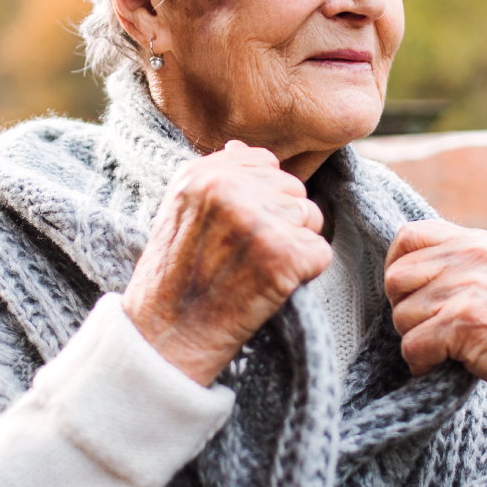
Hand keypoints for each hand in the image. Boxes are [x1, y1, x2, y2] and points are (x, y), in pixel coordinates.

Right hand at [124, 141, 332, 384]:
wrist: (166, 339)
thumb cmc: (175, 281)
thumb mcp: (180, 214)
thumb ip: (215, 178)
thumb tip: (244, 147)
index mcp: (201, 173)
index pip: (266, 163)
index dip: (261, 200)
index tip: (234, 233)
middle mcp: (227, 189)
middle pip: (294, 190)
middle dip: (281, 223)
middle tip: (243, 258)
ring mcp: (255, 221)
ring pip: (312, 217)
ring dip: (293, 248)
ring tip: (252, 272)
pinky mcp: (281, 255)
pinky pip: (320, 252)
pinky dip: (303, 275)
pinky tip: (267, 288)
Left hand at [384, 220, 486, 466]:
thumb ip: (459, 269)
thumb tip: (397, 271)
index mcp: (483, 242)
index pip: (410, 236)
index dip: (398, 269)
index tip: (412, 299)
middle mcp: (477, 255)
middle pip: (396, 277)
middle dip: (405, 312)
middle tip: (433, 334)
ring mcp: (473, 286)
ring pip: (402, 315)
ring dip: (417, 342)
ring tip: (450, 353)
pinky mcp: (467, 321)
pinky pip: (413, 345)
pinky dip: (423, 365)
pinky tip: (448, 368)